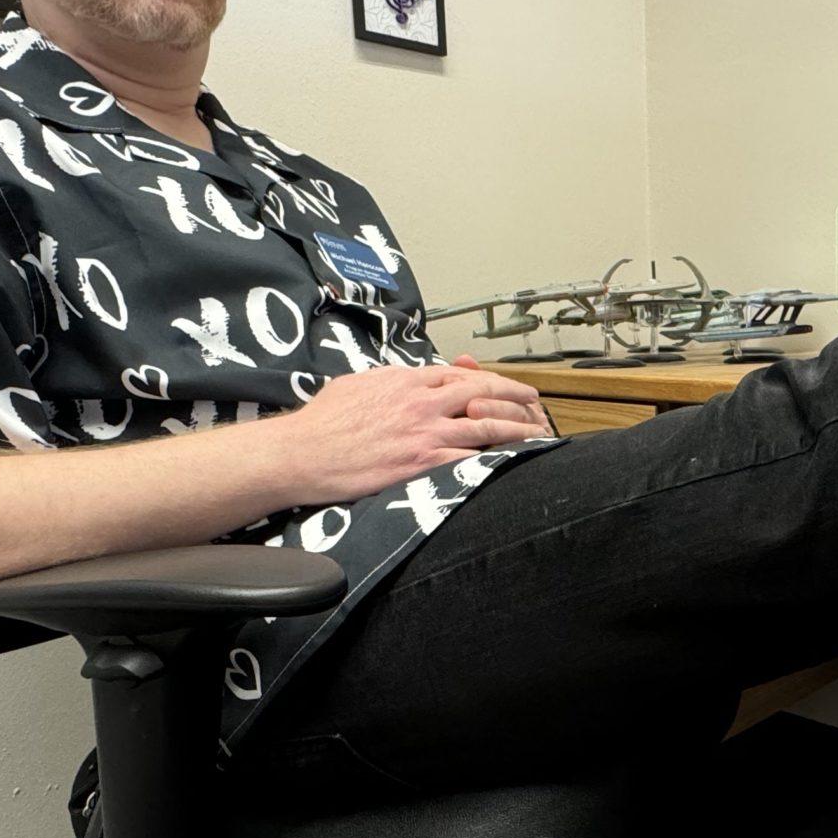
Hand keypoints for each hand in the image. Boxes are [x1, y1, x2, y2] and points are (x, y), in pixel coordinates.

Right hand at [268, 362, 550, 507]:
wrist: (302, 452)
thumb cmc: (321, 422)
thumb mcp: (355, 385)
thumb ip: (385, 382)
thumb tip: (399, 381)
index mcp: (404, 381)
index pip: (457, 374)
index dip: (484, 379)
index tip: (500, 384)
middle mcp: (420, 402)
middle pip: (481, 392)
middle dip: (512, 394)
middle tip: (533, 398)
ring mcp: (424, 431)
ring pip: (484, 424)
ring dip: (515, 427)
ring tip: (536, 429)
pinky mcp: (421, 462)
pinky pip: (468, 458)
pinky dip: (494, 459)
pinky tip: (511, 462)